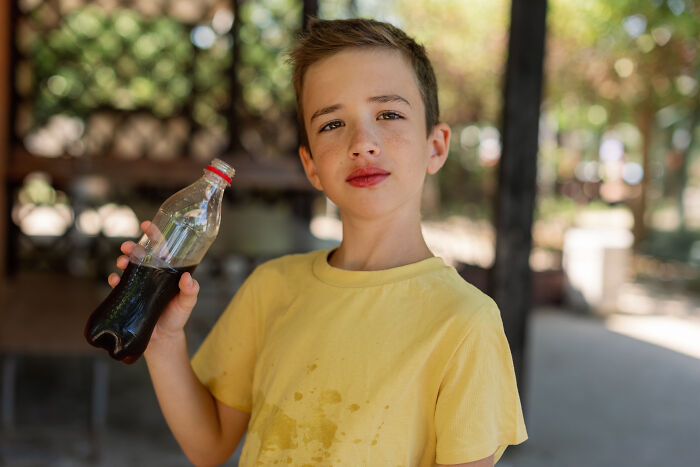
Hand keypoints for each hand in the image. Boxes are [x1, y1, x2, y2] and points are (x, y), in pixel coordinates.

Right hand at [109, 220, 199, 343]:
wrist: (162, 340)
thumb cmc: (177, 318)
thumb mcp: (187, 304)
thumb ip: (191, 291)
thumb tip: (188, 279)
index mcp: (167, 271)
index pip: (161, 248)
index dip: (154, 235)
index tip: (146, 225)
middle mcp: (152, 275)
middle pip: (140, 255)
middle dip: (132, 247)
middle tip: (127, 247)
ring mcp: (139, 285)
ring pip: (128, 267)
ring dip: (123, 261)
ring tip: (122, 263)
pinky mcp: (128, 297)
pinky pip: (118, 285)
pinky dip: (114, 280)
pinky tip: (114, 280)